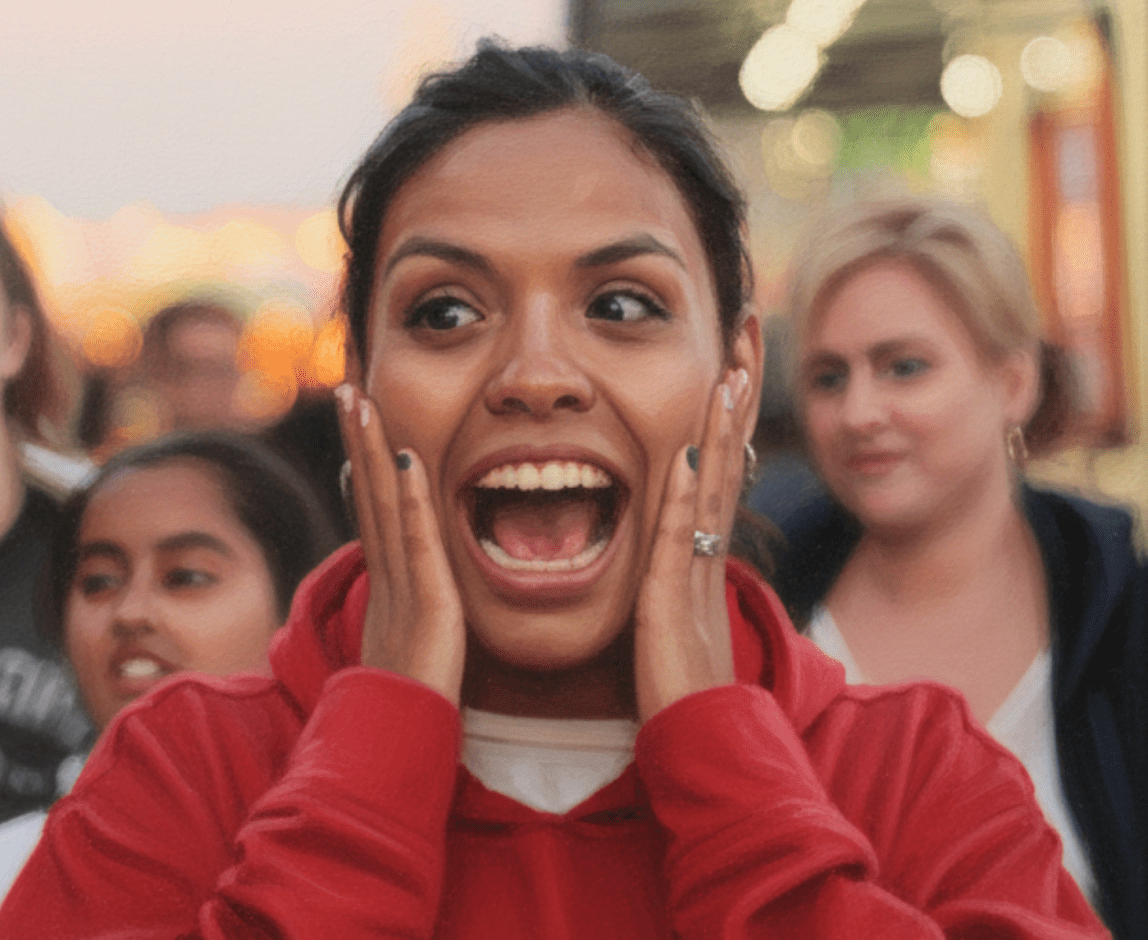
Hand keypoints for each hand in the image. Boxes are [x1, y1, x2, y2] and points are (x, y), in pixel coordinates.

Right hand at [336, 384, 464, 703]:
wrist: (396, 745)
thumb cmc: (407, 702)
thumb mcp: (406, 642)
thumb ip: (409, 606)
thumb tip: (406, 581)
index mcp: (384, 581)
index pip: (370, 505)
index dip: (362, 458)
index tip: (358, 416)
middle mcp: (384, 574)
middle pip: (366, 491)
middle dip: (357, 438)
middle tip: (348, 386)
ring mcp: (400, 586)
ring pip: (381, 504)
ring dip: (370, 449)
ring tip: (361, 400)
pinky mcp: (426, 604)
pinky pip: (416, 542)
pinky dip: (410, 499)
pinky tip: (407, 458)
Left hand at [633, 368, 750, 721]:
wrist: (698, 737)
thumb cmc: (678, 681)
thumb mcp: (673, 609)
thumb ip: (673, 569)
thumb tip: (669, 535)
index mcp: (704, 550)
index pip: (718, 463)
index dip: (729, 411)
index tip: (737, 358)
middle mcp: (707, 551)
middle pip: (727, 458)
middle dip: (738, 396)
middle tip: (750, 334)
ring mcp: (695, 574)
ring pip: (712, 488)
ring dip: (721, 429)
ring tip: (732, 372)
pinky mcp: (672, 602)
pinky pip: (679, 539)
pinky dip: (683, 495)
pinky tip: (684, 454)